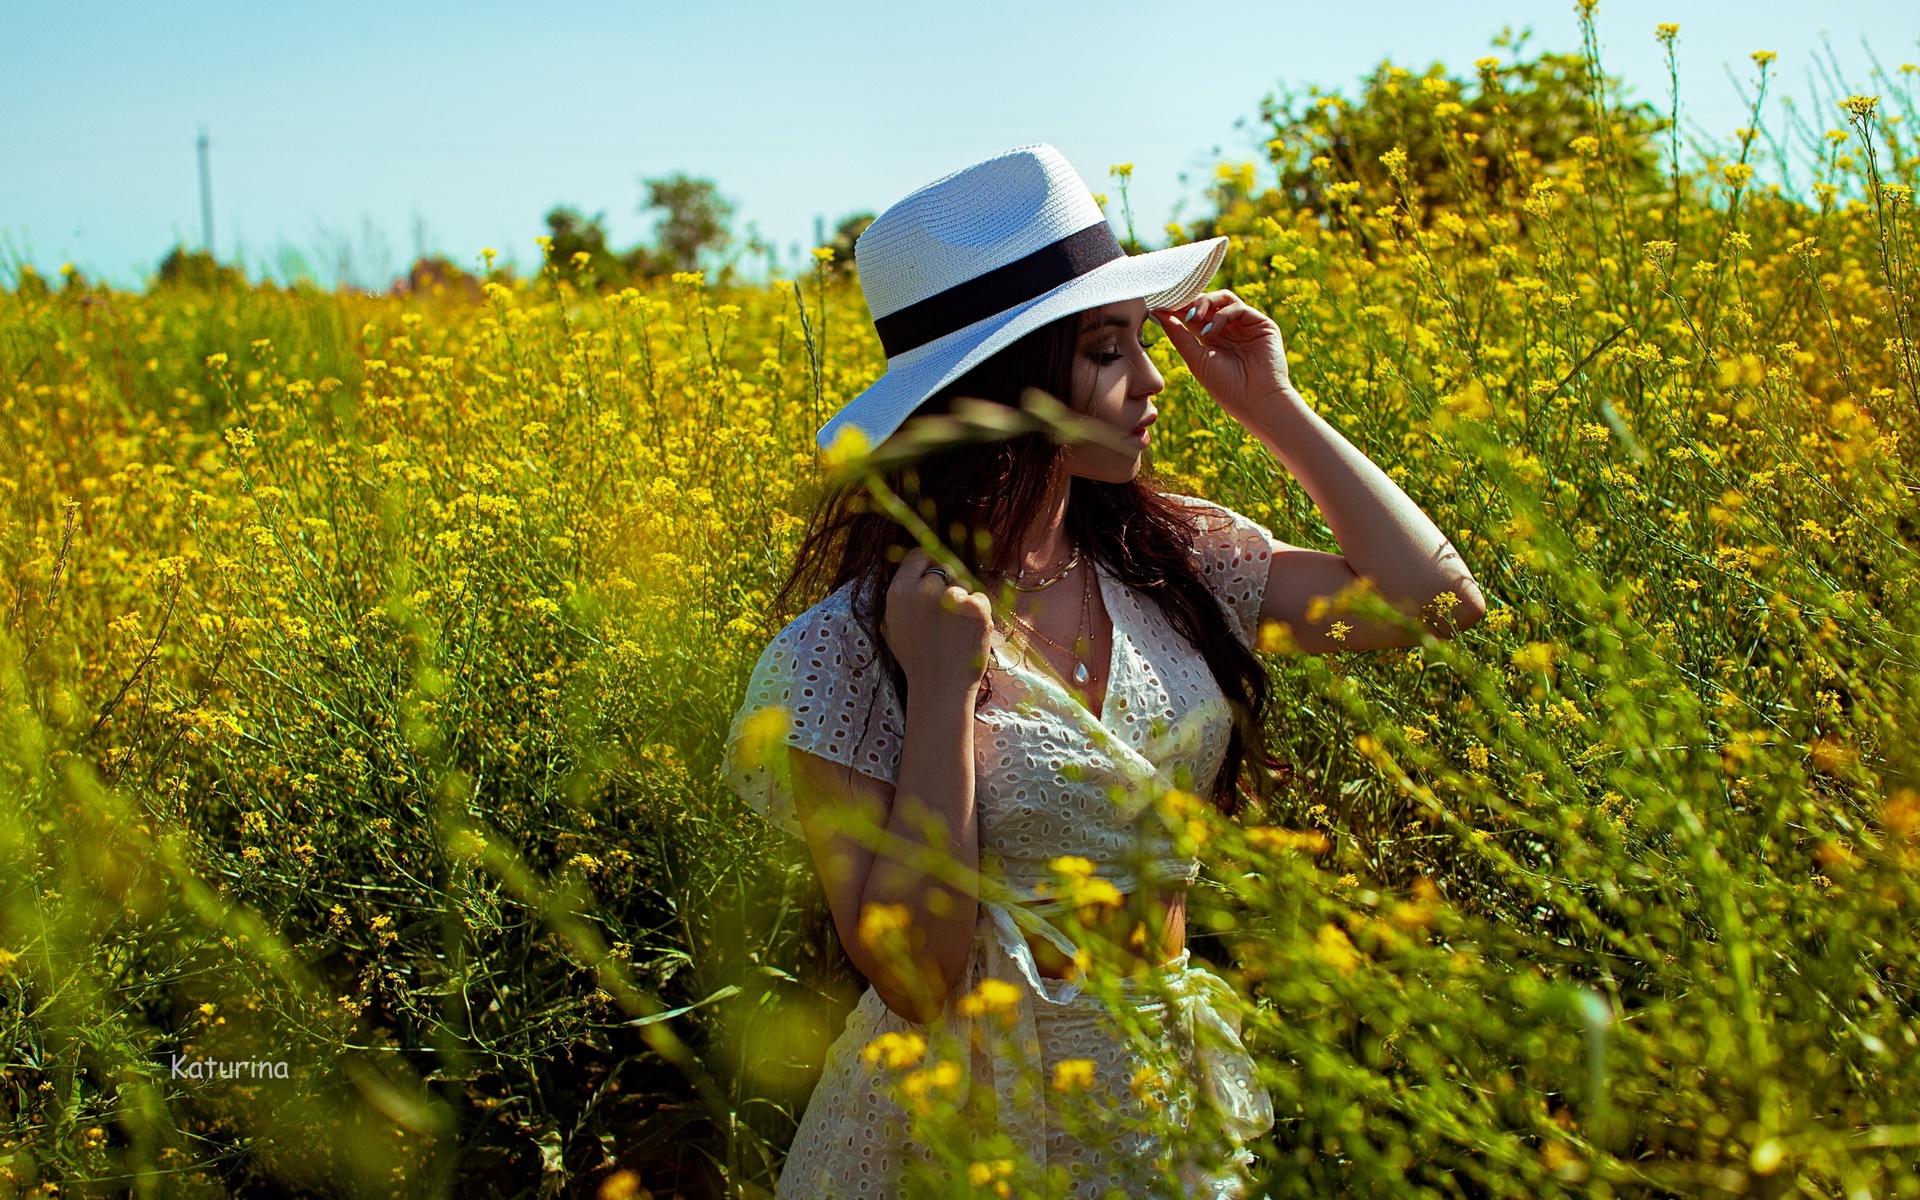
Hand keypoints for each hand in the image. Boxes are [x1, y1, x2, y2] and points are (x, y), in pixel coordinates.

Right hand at [881, 549, 992, 696]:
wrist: (939, 688)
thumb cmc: (916, 657)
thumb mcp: (891, 625)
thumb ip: (900, 595)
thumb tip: (913, 567)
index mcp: (899, 592)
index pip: (919, 555)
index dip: (929, 565)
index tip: (936, 579)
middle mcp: (923, 591)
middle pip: (944, 567)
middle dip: (948, 586)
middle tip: (946, 616)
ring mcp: (950, 598)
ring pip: (964, 583)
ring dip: (964, 601)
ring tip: (954, 631)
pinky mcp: (975, 608)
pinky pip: (980, 597)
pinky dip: (979, 613)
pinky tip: (967, 634)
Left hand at [1150, 290, 1293, 422]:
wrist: (1257, 401)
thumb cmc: (1226, 387)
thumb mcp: (1195, 359)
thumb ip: (1178, 335)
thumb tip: (1157, 313)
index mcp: (1211, 339)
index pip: (1193, 315)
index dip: (1177, 308)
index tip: (1159, 305)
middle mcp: (1228, 329)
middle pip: (1206, 302)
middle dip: (1189, 302)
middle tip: (1176, 309)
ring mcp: (1244, 325)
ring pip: (1222, 298)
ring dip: (1204, 303)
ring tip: (1193, 319)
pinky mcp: (1261, 324)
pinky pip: (1238, 306)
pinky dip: (1221, 314)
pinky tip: (1212, 331)